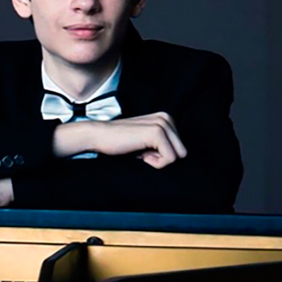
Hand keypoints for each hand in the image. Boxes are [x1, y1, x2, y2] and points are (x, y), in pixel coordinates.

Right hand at [54, 112, 186, 168]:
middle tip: (142, 152)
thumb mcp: (147, 142)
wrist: (99, 136)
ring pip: (178, 156)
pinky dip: (155, 163)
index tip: (144, 150)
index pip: (180, 148)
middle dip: (163, 157)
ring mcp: (162, 124)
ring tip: (141, 152)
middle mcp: (166, 118)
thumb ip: (163, 145)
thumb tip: (181, 158)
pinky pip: (170, 159)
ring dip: (159, 160)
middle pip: (182, 152)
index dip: (162, 155)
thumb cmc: (121, 143)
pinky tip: (140, 154)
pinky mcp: (157, 133)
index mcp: (166, 119)